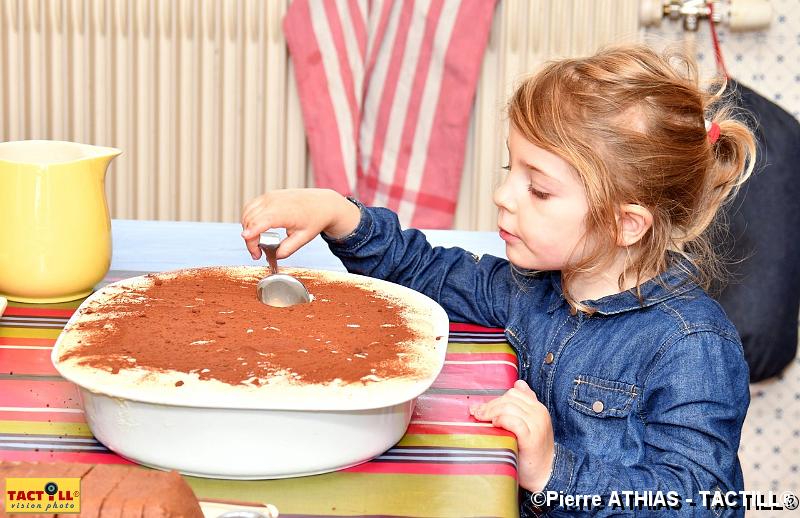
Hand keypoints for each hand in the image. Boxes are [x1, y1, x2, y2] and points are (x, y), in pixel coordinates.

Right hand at [240, 188, 360, 259]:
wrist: (323, 204)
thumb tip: (274, 256)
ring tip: (257, 242)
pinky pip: (251, 206)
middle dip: (249, 239)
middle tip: (257, 253)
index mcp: (283, 212)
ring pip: (247, 212)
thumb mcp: (303, 238)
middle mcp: (273, 201)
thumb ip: (288, 249)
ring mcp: (269, 196)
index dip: (251, 235)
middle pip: (250, 220)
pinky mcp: (268, 195)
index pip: (260, 223)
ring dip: (247, 228)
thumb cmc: (315, 219)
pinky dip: (249, 218)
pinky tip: (256, 228)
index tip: (250, 246)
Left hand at [470, 380, 554, 491]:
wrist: (545, 475)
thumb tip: (518, 383)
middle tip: (476, 413)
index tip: (481, 408)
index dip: (495, 399)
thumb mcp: (530, 424)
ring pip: (509, 408)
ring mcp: (537, 425)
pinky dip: (501, 420)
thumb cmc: (532, 451)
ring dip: (491, 411)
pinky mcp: (532, 438)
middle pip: (509, 399)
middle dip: (490, 405)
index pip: (514, 393)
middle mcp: (539, 414)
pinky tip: (494, 425)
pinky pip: (513, 422)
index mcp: (538, 408)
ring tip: (481, 419)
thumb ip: (524, 406)